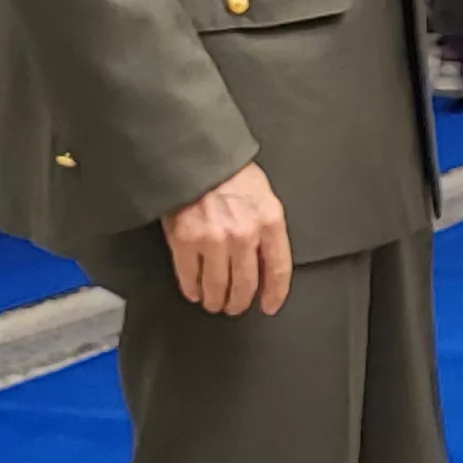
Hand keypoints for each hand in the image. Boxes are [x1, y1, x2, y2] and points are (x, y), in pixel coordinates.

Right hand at [165, 162, 291, 315]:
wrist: (194, 156)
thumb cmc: (230, 173)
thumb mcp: (263, 196)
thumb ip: (267, 228)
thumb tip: (267, 262)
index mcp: (268, 221)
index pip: (278, 269)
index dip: (275, 293)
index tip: (269, 306)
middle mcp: (243, 234)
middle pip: (245, 284)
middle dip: (240, 301)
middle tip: (235, 306)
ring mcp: (212, 240)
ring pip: (217, 286)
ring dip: (216, 300)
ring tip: (214, 301)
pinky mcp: (184, 241)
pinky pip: (190, 277)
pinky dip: (192, 289)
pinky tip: (195, 291)